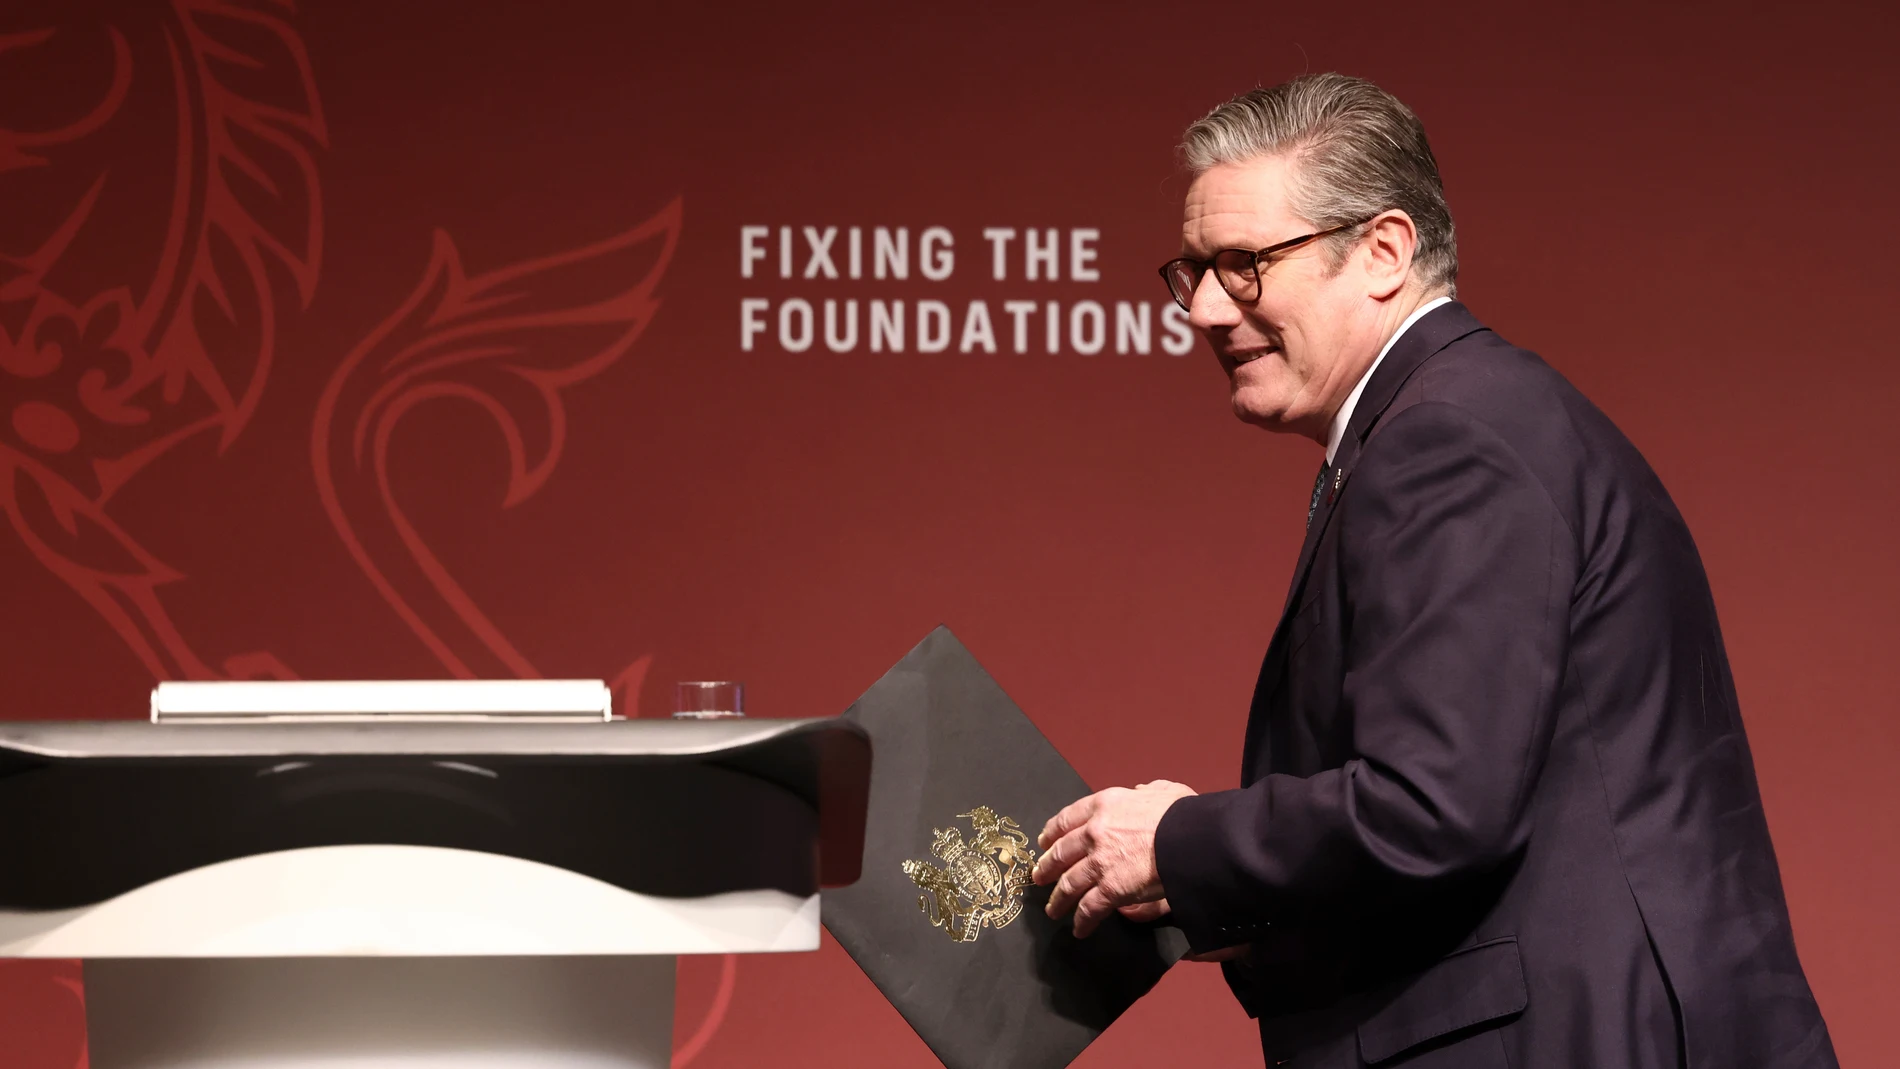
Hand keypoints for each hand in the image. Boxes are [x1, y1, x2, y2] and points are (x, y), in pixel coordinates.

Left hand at [1033, 779, 1195, 937]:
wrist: (1192, 839)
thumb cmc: (1183, 814)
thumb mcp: (1164, 790)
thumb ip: (1148, 790)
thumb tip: (1141, 790)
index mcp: (1104, 805)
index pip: (1067, 818)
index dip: (1052, 832)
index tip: (1044, 842)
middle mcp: (1094, 832)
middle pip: (1061, 853)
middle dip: (1047, 867)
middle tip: (1039, 877)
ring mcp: (1099, 862)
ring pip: (1069, 884)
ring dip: (1058, 899)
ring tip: (1053, 910)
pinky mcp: (1110, 890)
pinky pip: (1089, 908)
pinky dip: (1082, 921)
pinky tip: (1079, 929)